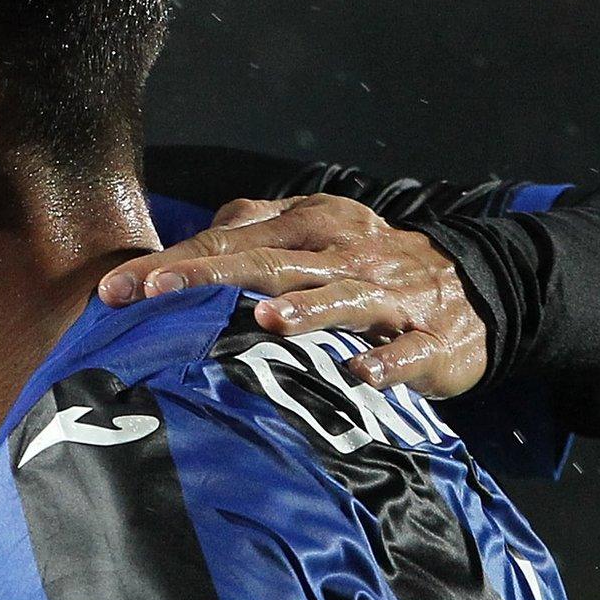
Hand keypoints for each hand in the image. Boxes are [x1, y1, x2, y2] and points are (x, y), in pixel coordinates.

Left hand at [102, 194, 488, 397]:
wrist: (482, 287)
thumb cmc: (373, 266)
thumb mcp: (315, 233)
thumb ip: (253, 230)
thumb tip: (190, 243)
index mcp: (312, 226)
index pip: (231, 241)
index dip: (175, 264)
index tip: (117, 290)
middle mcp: (346, 255)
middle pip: (272, 262)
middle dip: (211, 277)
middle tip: (155, 292)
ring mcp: (392, 297)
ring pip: (345, 298)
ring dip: (308, 310)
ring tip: (267, 321)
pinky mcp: (434, 340)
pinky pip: (410, 351)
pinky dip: (388, 361)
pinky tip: (361, 373)